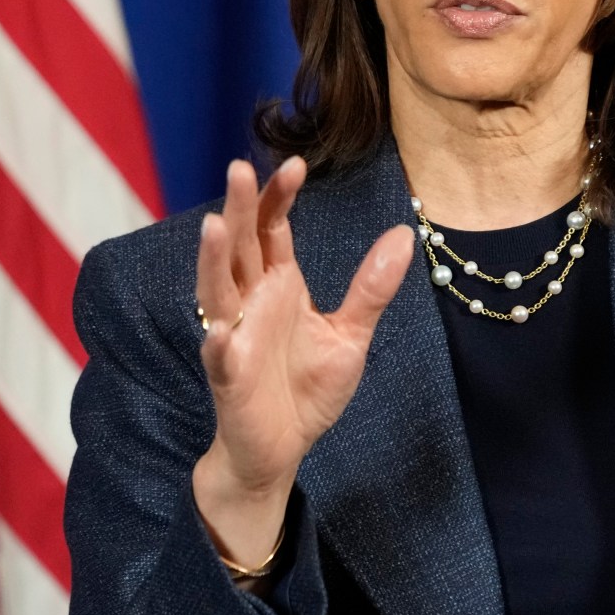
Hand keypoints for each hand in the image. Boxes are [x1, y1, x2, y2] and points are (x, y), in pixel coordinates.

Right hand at [190, 156, 413, 563]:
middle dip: (239, 210)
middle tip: (240, 169)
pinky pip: (220, 358)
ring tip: (213, 226)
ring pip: (217, 291)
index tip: (295, 165)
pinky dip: (217, 344)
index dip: (278, 198)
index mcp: (277, 286)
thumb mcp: (350, 335)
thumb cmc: (306, 390)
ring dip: (212, 261)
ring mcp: (234, 338)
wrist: (281, 449)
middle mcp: (250, 304)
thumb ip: (370, 288)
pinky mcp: (229, 379)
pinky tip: (218, 332)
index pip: (271, 230)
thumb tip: (402, 234)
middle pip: (239, 247)